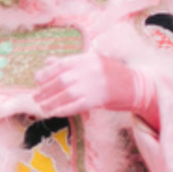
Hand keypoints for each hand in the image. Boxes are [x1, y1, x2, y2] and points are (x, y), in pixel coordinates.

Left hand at [33, 52, 157, 125]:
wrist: (136, 86)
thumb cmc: (113, 74)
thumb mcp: (93, 63)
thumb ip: (71, 63)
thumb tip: (48, 62)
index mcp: (87, 58)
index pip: (61, 65)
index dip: (46, 73)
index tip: (37, 80)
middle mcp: (89, 70)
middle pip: (61, 81)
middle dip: (46, 90)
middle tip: (36, 97)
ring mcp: (94, 85)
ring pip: (66, 94)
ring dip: (51, 101)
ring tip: (42, 106)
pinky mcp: (98, 99)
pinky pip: (76, 105)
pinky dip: (63, 109)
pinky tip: (55, 112)